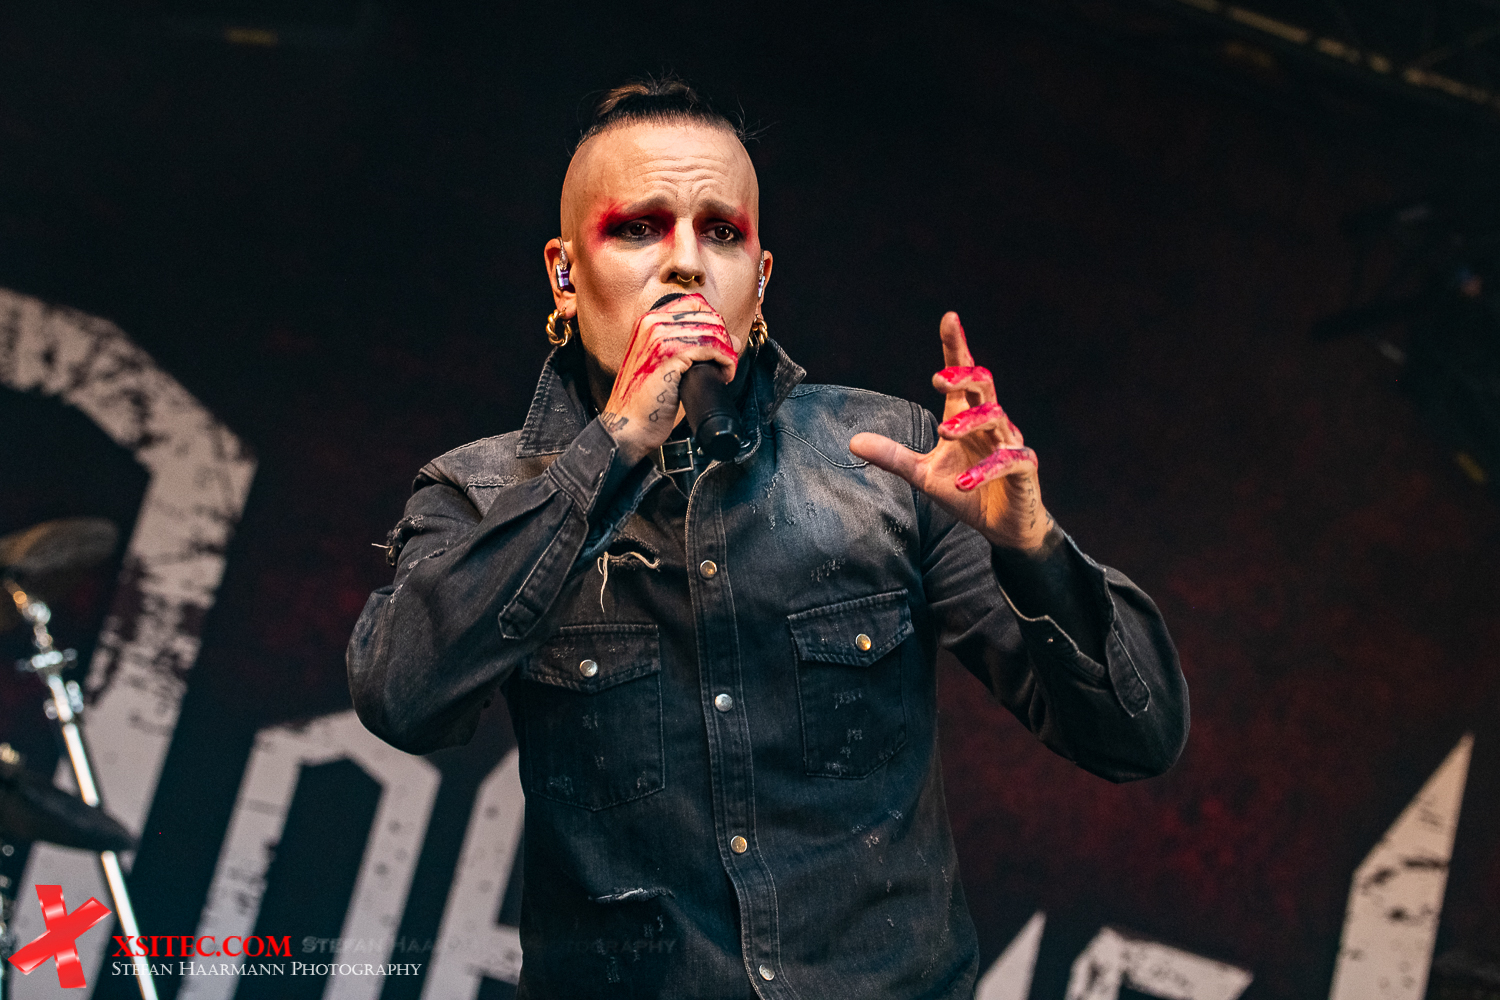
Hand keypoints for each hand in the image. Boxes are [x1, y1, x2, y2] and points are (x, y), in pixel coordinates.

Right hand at [600, 293, 738, 464]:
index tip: (719, 344)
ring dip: (727, 352)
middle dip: (724, 339)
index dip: (714, 322)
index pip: (694, 304)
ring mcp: (660, 337)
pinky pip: (710, 348)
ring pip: (712, 331)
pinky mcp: (670, 356)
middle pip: (707, 316)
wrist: (627, 425)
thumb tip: (732, 340)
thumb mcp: (665, 365)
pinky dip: (725, 361)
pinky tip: (724, 375)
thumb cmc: (645, 400)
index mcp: (648, 321)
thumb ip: (692, 347)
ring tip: (725, 371)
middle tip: (726, 361)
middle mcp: (653, 323)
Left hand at [849, 312, 1051, 552]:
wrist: (1002, 526)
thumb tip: (853, 441)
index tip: (949, 318)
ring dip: (970, 422)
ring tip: (945, 433)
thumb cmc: (967, 491)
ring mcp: (1010, 443)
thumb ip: (893, 456)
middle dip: (963, 377)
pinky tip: (964, 483)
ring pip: (997, 417)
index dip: (957, 347)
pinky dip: (987, 470)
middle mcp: (991, 424)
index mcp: (966, 418)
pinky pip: (1009, 461)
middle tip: (938, 379)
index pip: (963, 376)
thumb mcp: (923, 475)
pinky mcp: (1024, 469)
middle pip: (983, 386)